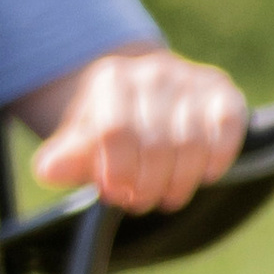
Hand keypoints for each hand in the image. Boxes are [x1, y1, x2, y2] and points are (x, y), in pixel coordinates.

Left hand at [31, 47, 244, 213]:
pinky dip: (216, 160)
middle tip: (139, 202)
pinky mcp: (223, 92)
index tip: (114, 194)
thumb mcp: (83, 142)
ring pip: (191, 143)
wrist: (147, 96)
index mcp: (112, 78)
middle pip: (155, 143)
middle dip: (147, 185)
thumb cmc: (110, 129)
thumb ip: (66, 157)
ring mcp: (191, 79)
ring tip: (166, 197)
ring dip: (179, 181)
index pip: (115, 132)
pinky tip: (204, 177)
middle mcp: (152, 71)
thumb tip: (47, 171)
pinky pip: (226, 131)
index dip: (117, 171)